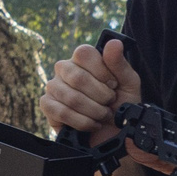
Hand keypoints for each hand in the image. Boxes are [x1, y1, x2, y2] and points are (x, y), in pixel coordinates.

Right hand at [42, 38, 144, 153]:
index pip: (84, 53)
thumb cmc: (121, 104)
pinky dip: (82, 122)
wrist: (114, 132)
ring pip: (71, 97)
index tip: (113, 84)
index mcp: (83, 60)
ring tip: (103, 114)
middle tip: (110, 102)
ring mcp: (54, 87)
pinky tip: (92, 124)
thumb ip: (119, 64)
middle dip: (101, 95)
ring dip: (94, 111)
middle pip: (77, 77)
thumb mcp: (128, 84)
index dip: (102, 71)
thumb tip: (114, 43)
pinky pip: (61, 112)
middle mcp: (65, 70)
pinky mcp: (48, 105)